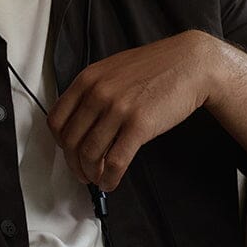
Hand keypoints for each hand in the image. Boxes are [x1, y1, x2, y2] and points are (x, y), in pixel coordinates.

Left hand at [47, 30, 218, 190]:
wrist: (190, 64)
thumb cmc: (155, 67)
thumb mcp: (113, 70)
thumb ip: (93, 91)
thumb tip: (79, 123)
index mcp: (87, 79)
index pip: (56, 120)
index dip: (60, 144)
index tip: (68, 153)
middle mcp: (98, 93)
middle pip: (70, 141)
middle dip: (74, 164)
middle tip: (82, 173)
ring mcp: (118, 109)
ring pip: (90, 154)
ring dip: (91, 174)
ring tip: (98, 179)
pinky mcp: (139, 125)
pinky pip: (115, 161)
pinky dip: (110, 178)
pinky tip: (111, 182)